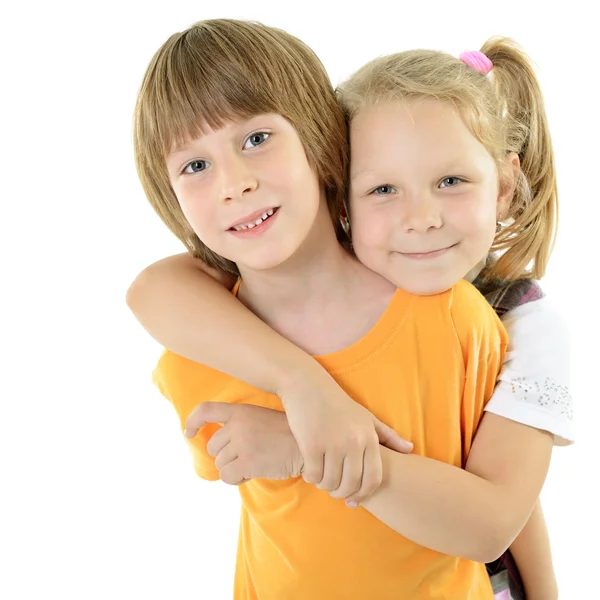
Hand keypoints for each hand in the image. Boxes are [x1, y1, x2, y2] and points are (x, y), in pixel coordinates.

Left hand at [184, 402, 302, 484]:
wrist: (309, 446)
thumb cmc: (286, 435)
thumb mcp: (261, 419)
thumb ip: (240, 425)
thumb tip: (217, 445)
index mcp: (240, 411)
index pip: (206, 410)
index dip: (192, 422)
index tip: (189, 433)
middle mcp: (238, 424)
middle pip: (213, 447)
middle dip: (226, 456)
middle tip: (247, 457)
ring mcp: (242, 442)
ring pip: (219, 464)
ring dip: (233, 469)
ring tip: (254, 463)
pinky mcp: (248, 461)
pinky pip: (227, 477)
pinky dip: (237, 479)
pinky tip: (252, 473)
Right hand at [280, 372, 412, 504]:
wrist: (308, 385)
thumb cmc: (338, 403)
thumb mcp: (366, 417)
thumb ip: (388, 435)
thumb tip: (410, 449)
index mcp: (369, 437)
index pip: (373, 479)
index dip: (364, 494)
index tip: (354, 498)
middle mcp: (354, 442)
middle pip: (351, 484)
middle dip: (342, 493)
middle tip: (334, 490)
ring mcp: (332, 444)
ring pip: (330, 482)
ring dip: (325, 485)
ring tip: (321, 479)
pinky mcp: (311, 444)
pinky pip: (313, 474)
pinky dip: (311, 477)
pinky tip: (309, 470)